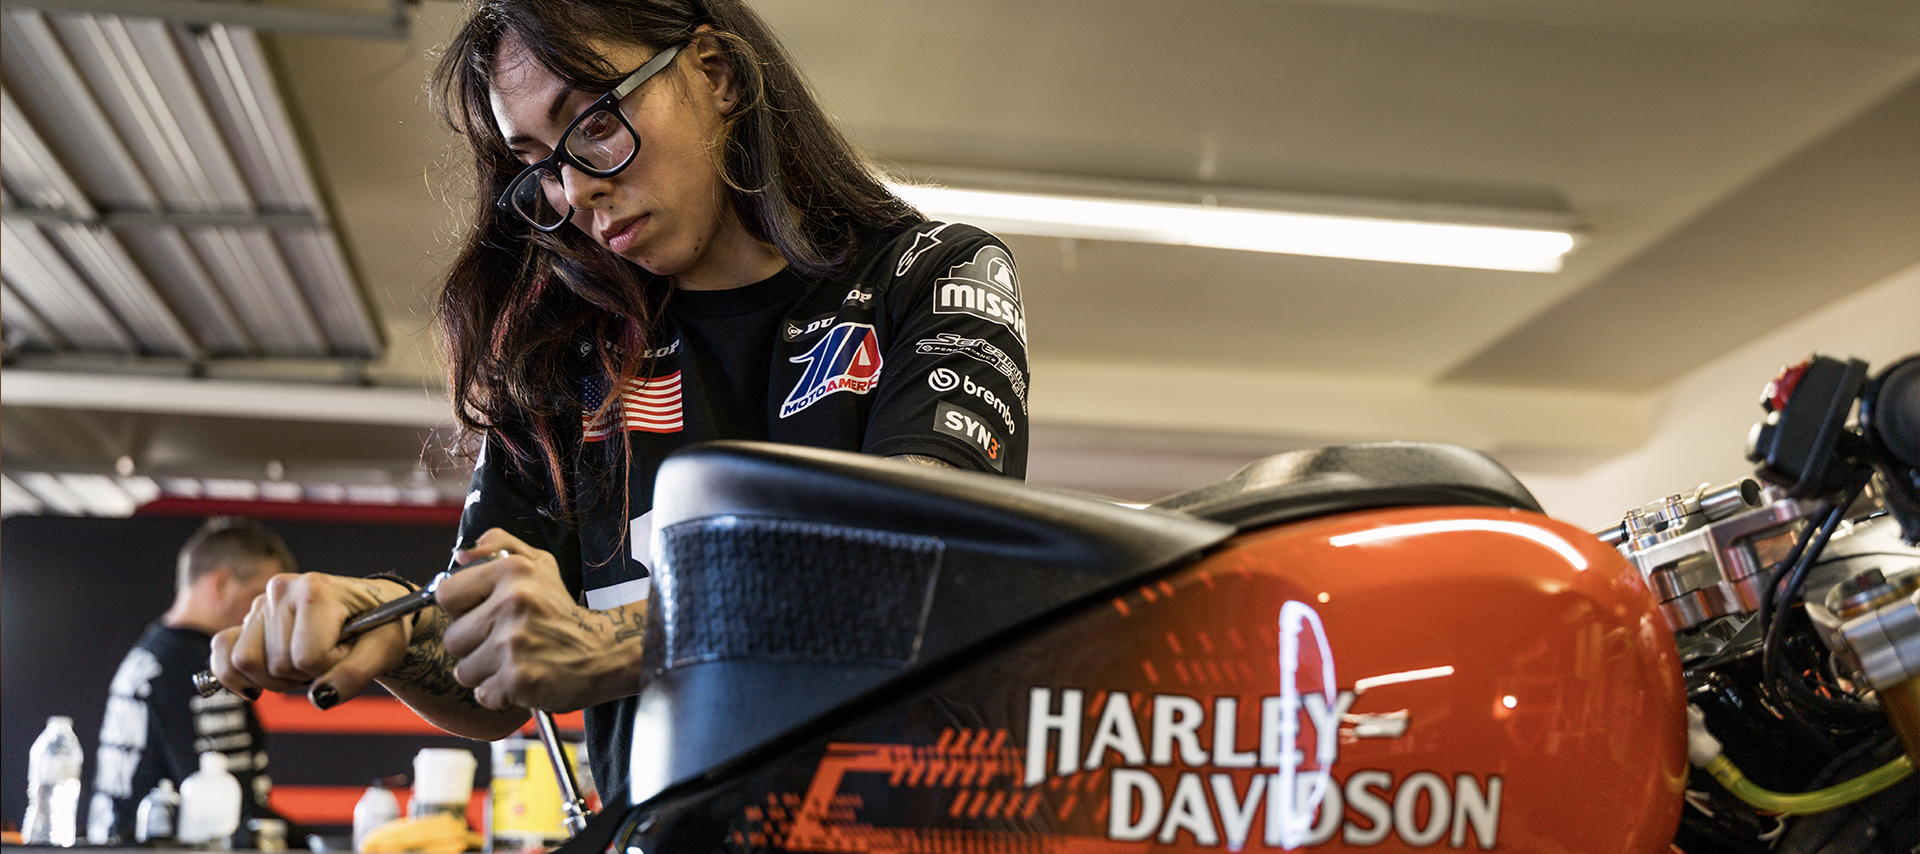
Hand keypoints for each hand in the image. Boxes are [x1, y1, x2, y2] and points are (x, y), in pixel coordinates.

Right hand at [212, 572, 414, 707]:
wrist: (372, 613)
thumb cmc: (380, 628)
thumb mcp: (384, 650)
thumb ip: (356, 675)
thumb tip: (320, 699)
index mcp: (317, 590)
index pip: (307, 656)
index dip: (330, 668)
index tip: (348, 652)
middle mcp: (281, 589)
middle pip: (277, 663)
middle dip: (305, 674)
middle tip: (329, 656)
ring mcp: (260, 604)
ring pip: (244, 663)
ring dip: (276, 677)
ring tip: (304, 662)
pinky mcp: (246, 621)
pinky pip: (221, 655)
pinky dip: (235, 676)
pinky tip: (259, 682)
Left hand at [436, 529, 637, 711]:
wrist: (604, 651)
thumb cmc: (564, 611)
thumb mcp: (539, 564)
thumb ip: (500, 545)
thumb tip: (461, 553)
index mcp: (513, 570)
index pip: (446, 594)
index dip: (462, 608)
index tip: (485, 613)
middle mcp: (512, 603)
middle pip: (453, 638)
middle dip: (474, 645)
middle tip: (506, 640)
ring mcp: (514, 643)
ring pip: (464, 670)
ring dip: (485, 671)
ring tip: (515, 659)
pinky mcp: (518, 678)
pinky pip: (483, 694)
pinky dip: (500, 693)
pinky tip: (523, 677)